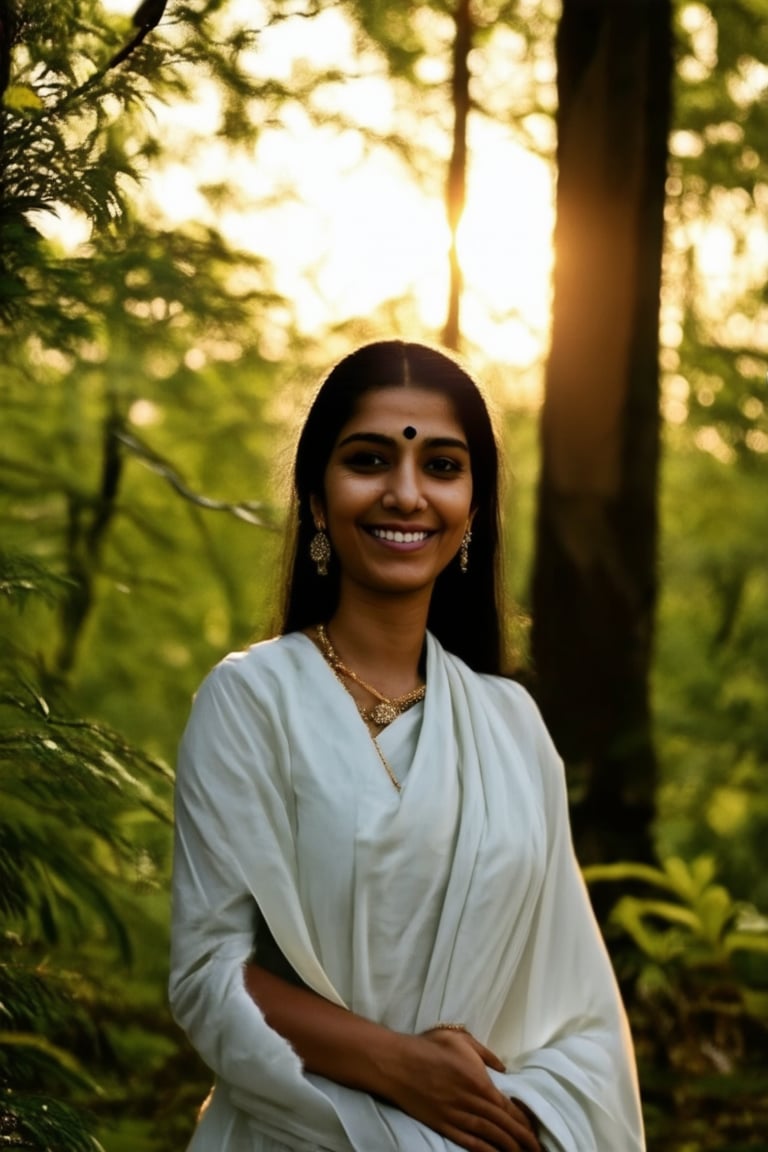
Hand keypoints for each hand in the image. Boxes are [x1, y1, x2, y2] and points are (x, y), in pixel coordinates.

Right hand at [381, 1027, 542, 1151]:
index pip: (508, 1107)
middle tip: (538, 1150)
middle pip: (503, 1125)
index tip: (535, 1132)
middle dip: (523, 1140)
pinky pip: (469, 1142)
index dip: (523, 1122)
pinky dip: (485, 1151)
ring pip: (490, 1136)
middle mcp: (472, 1102)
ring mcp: (457, 1116)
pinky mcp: (443, 1125)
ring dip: (509, 1148)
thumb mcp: (462, 1039)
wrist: (399, 1063)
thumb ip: (485, 1054)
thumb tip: (503, 1068)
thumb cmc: (430, 1047)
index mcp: (479, 1081)